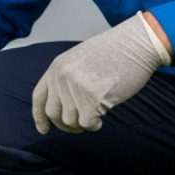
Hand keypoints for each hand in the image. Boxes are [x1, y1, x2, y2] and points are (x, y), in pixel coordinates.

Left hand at [32, 13, 170, 133]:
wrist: (135, 44)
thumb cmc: (114, 53)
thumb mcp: (80, 60)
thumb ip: (67, 79)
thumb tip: (63, 108)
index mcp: (57, 66)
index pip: (39, 97)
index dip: (39, 116)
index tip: (44, 129)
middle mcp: (62, 77)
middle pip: (53, 113)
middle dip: (65, 125)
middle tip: (79, 126)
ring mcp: (75, 87)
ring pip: (70, 121)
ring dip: (83, 123)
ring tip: (96, 113)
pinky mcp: (92, 99)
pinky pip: (86, 123)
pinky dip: (94, 125)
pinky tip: (103, 116)